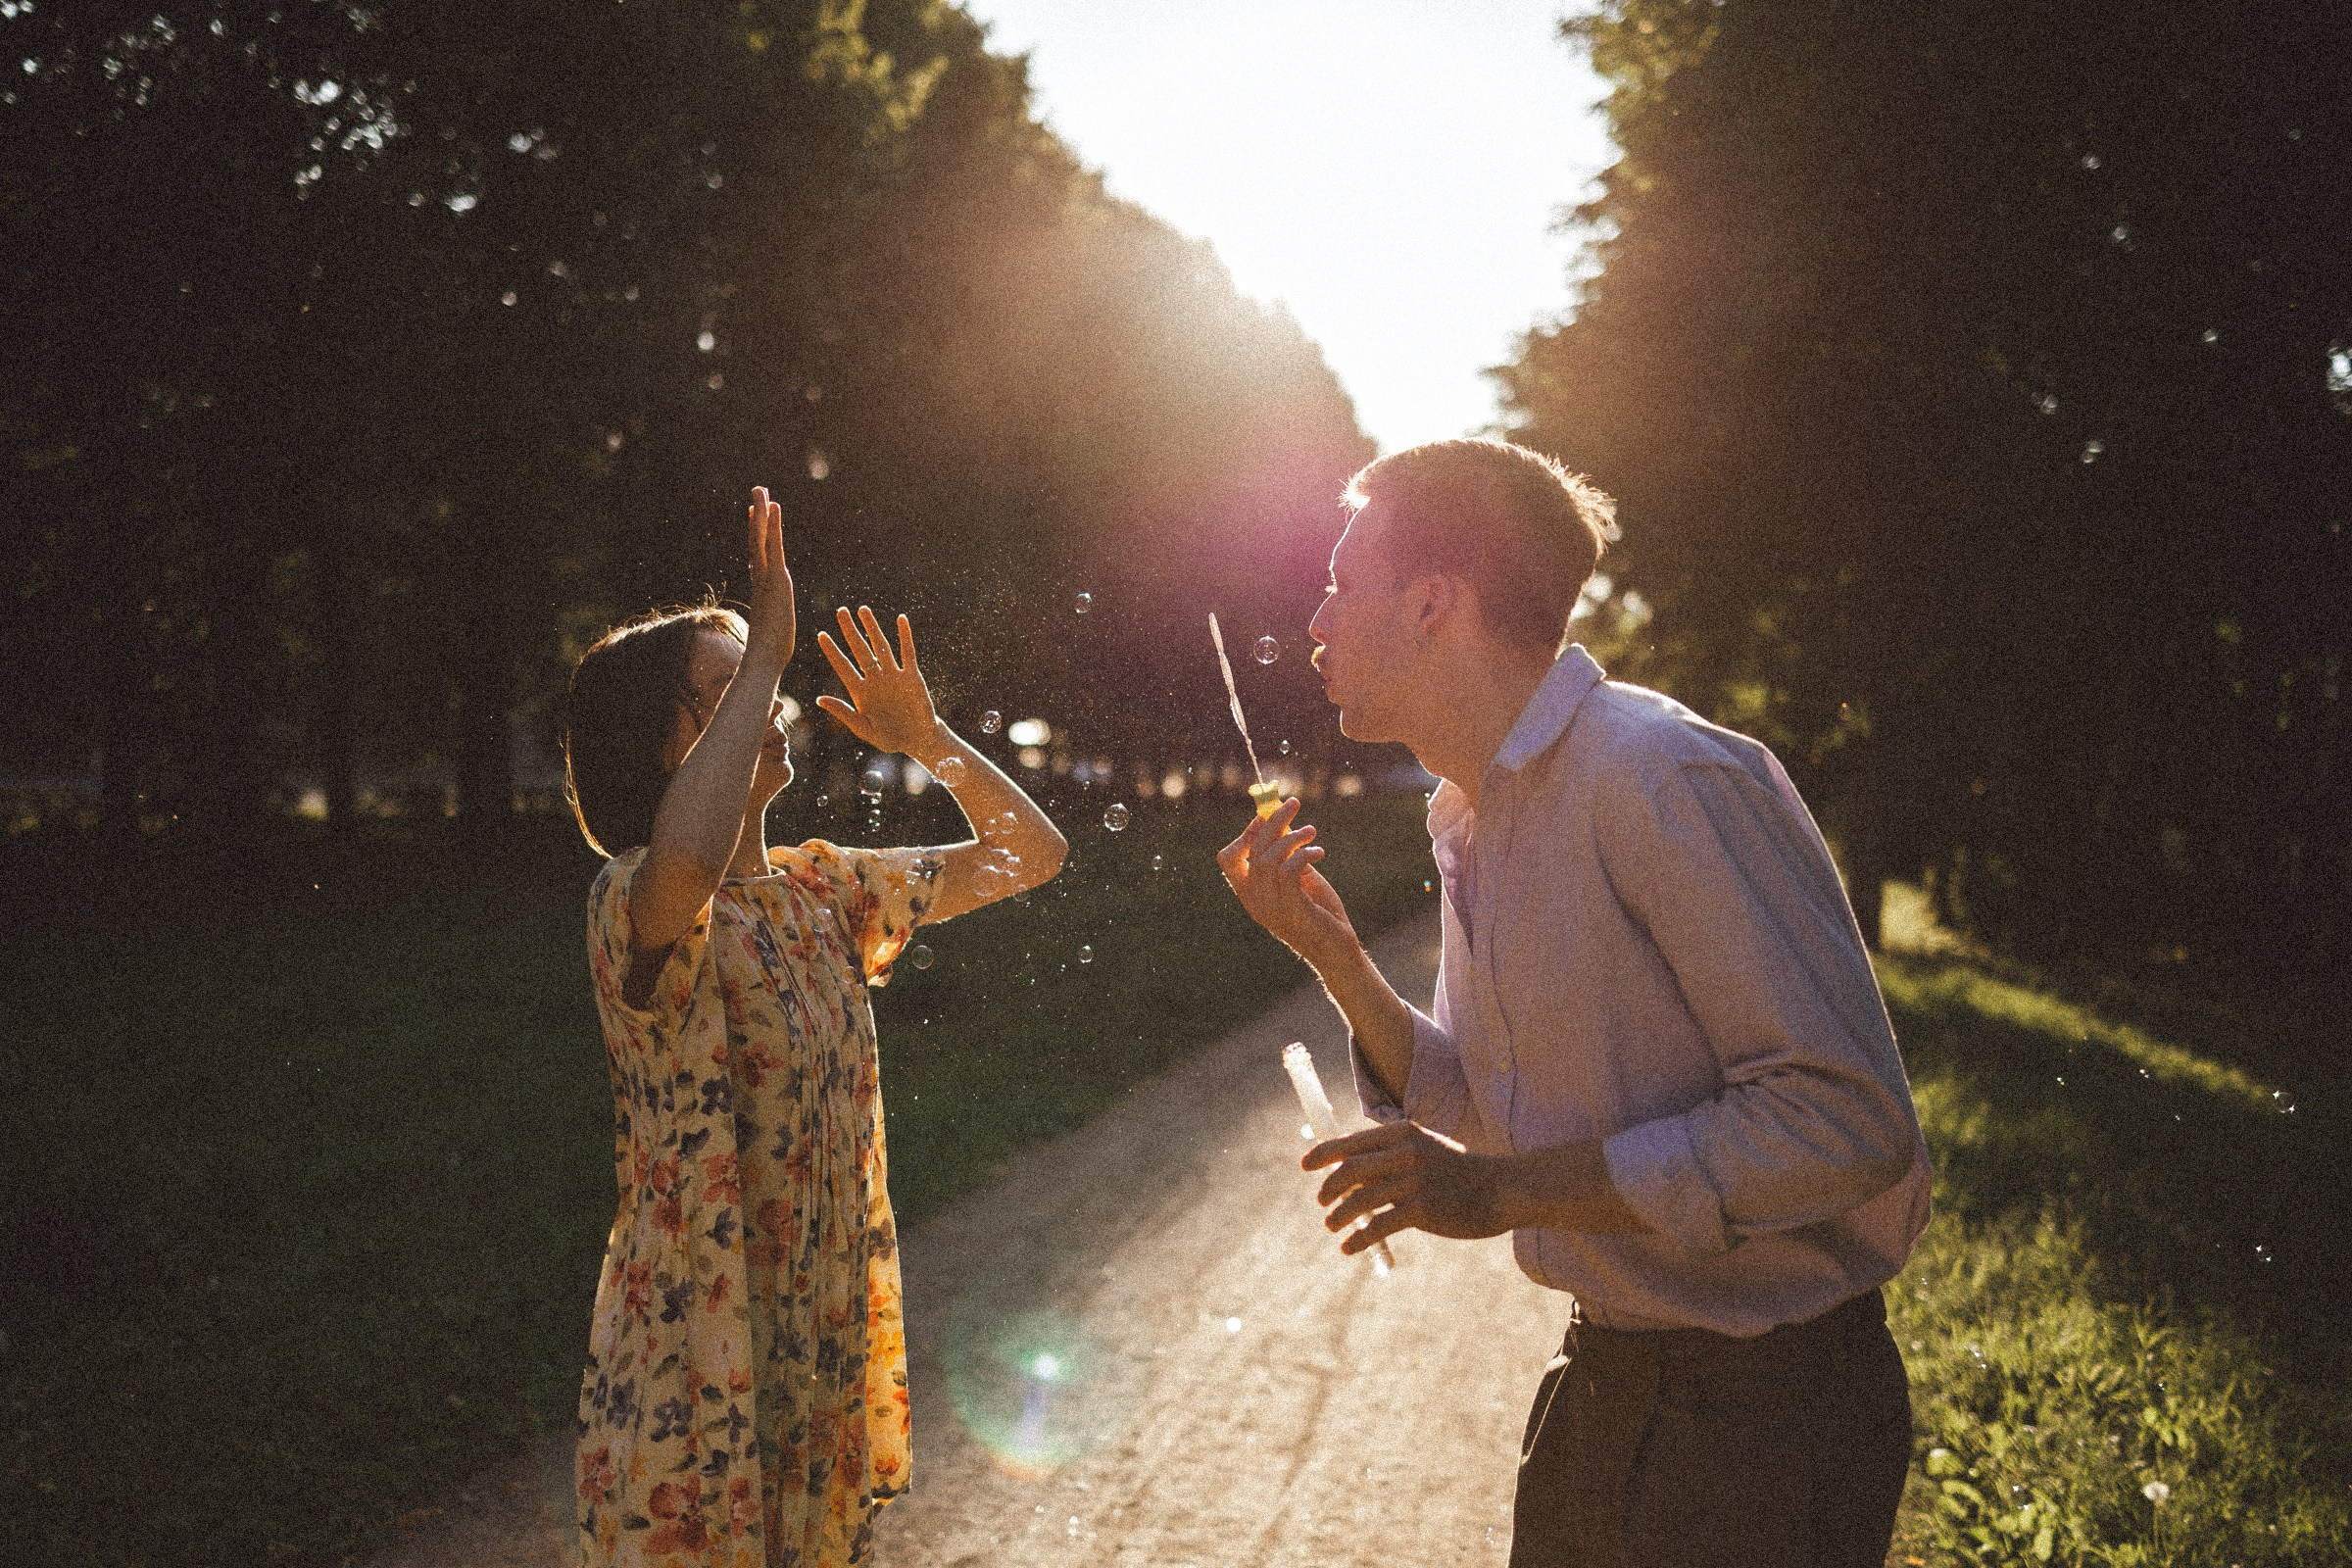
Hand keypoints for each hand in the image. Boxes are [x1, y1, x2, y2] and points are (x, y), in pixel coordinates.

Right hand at [741, 487, 794, 665]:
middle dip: (757, 516)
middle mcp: (762, 580)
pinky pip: (773, 548)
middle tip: (757, 491)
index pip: (759, 555)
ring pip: (762, 541)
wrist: (764, 661)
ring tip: (763, 492)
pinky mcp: (775, 583)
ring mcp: (767, 580)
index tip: (755, 514)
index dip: (756, 534)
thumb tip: (771, 630)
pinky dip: (772, 527)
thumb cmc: (769, 654)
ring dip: (763, 515)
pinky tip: (774, 510)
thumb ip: (772, 622)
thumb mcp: (774, 632)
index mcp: (763, 589)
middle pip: (757, 541)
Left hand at [815, 605, 940, 754]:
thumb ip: (844, 713)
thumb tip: (819, 699)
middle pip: (860, 650)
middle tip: (840, 611)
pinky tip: (900, 619)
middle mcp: (875, 679)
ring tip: (863, 609)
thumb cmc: (889, 738)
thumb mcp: (864, 729)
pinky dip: (904, 636)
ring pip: (881, 646)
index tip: (821, 635)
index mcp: (860, 692)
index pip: (843, 666)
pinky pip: (907, 652)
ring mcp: (893, 675)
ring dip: (872, 628)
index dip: (832, 651)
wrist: (917, 740)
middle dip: (850, 631)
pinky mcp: (911, 676)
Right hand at [1216, 798, 1358, 968]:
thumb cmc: (1320, 914)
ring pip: (1269, 857)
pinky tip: (1319, 852)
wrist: (1336, 951)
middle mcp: (1255, 901)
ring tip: (1311, 831)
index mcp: (1250, 895)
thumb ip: (1288, 856)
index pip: (1228, 860)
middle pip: (1253, 850)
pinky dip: (1304, 853)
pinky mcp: (1292, 907)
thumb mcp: (1301, 880)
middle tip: (1295, 803)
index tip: (1265, 818)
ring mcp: (1271, 906)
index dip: (1244, 835)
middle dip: (1273, 820)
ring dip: (1292, 836)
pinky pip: (1289, 869)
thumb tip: (1283, 821)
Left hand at [1305, 1122, 1508, 1253]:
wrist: (1501, 1189)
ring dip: (1339, 1216)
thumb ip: (1388, 1160)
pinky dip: (1359, 1238)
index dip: (1324, 1153)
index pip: (1352, 1141)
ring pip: (1361, 1200)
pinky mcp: (1423, 1209)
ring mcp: (1415, 1180)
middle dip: (1329, 1188)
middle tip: (1322, 1203)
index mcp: (1403, 1133)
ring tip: (1331, 1226)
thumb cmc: (1458, 1172)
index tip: (1306, 1165)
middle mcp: (1406, 1152)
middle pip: (1350, 1170)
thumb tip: (1347, 1174)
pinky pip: (1379, 1226)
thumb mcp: (1423, 1152)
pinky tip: (1349, 1247)